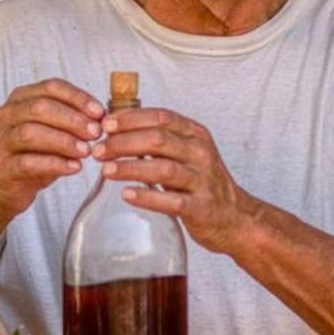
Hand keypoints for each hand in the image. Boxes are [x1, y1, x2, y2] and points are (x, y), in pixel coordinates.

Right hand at [0, 78, 104, 218]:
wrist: (6, 186)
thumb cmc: (34, 154)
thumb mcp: (53, 130)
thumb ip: (73, 120)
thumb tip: (102, 118)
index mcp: (20, 99)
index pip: (51, 87)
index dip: (78, 98)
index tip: (100, 113)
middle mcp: (7, 115)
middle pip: (40, 108)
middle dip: (72, 119)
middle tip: (96, 132)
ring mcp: (2, 141)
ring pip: (30, 133)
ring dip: (63, 141)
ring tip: (86, 151)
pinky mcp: (3, 166)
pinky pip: (28, 162)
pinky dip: (54, 164)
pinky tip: (74, 167)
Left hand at [94, 108, 260, 253]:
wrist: (235, 217)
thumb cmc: (202, 182)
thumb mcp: (187, 152)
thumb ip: (158, 141)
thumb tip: (114, 129)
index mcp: (196, 135)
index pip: (161, 117)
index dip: (131, 118)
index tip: (105, 124)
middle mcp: (201, 154)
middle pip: (158, 139)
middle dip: (123, 143)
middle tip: (98, 150)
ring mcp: (203, 181)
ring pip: (163, 169)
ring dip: (130, 168)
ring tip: (106, 170)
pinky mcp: (201, 208)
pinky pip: (171, 201)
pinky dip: (147, 197)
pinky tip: (127, 195)